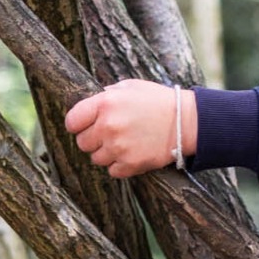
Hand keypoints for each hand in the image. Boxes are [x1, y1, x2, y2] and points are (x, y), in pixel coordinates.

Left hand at [65, 81, 196, 178]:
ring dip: (107, 153)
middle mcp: (108, 126)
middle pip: (82, 142)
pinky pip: (112, 171)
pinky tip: (132, 153)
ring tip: (124, 143)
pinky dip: (120, 165)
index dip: (78, 124)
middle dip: (94, 139)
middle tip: (110, 134)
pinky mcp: (130, 164)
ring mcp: (118, 147)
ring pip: (96, 159)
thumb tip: (89, 105)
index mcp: (105, 103)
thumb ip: (106, 94)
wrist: (186, 121)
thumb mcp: (130, 87)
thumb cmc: (158, 101)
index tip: (86, 125)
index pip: (72, 121)